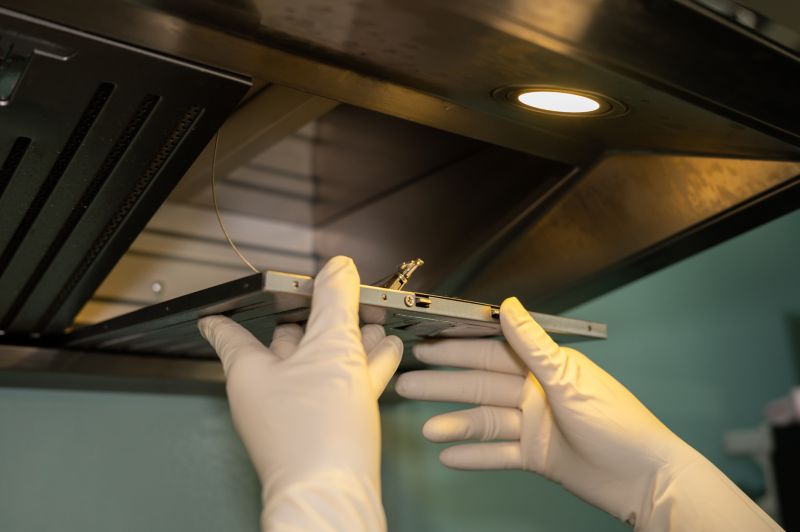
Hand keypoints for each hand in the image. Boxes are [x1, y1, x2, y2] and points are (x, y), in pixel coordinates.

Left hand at [199, 256, 402, 530]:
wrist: (335, 495)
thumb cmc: (317, 432)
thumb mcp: (332, 347)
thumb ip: (335, 303)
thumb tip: (339, 268)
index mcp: (251, 371)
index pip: (230, 333)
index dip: (226, 314)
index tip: (215, 309)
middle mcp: (268, 393)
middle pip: (287, 345)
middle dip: (316, 321)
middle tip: (336, 299)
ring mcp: (295, 414)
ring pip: (320, 366)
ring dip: (347, 344)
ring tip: (373, 327)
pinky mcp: (323, 431)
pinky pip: (341, 389)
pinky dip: (361, 371)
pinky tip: (386, 356)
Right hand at [396, 297, 779, 530]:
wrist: (644, 478)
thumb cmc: (617, 423)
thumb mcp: (569, 378)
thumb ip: (532, 345)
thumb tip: (508, 305)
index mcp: (545, 368)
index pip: (491, 352)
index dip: (457, 348)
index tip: (426, 342)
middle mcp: (536, 393)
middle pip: (480, 385)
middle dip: (444, 384)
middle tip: (407, 382)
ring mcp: (535, 425)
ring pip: (485, 420)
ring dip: (456, 424)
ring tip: (426, 429)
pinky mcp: (537, 456)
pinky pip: (498, 453)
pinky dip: (475, 455)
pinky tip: (450, 455)